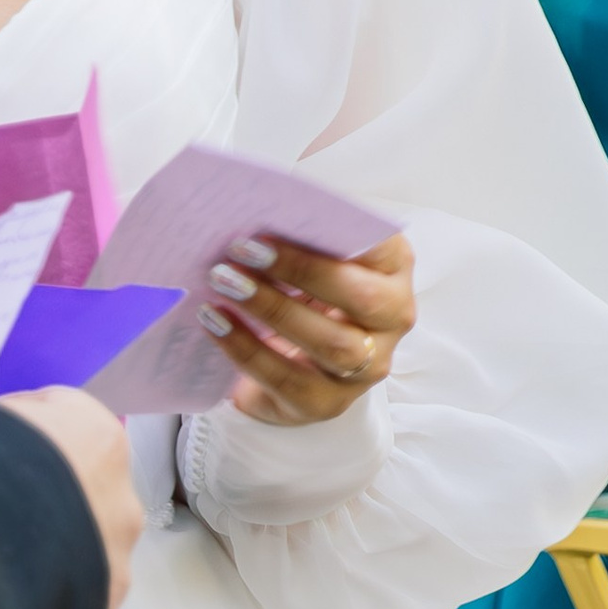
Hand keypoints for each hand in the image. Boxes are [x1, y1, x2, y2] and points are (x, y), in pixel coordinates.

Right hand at [0, 378, 142, 608]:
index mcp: (98, 436)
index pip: (60, 411)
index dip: (14, 419)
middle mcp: (122, 496)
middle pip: (76, 480)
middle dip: (35, 485)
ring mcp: (115, 559)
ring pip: (79, 542)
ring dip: (44, 542)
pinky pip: (69, 593)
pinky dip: (42, 589)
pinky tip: (1, 588)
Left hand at [196, 230, 415, 425]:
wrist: (289, 358)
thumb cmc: (302, 290)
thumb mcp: (308, 256)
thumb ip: (299, 231)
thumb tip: (259, 206)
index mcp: (391, 270)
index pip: (379, 246)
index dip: (329, 233)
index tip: (274, 221)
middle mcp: (392, 320)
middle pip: (360, 297)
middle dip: (299, 271)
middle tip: (239, 250)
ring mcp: (366, 367)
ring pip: (331, 344)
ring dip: (272, 310)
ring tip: (223, 283)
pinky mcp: (329, 402)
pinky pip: (289, 380)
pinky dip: (246, 349)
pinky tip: (215, 322)